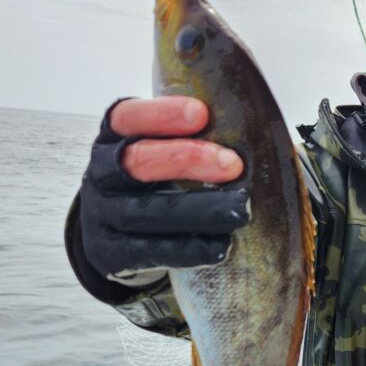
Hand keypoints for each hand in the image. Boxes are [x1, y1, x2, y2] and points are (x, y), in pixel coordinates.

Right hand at [79, 96, 249, 280]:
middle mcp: (101, 173)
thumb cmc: (154, 181)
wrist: (115, 233)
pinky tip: (220, 244)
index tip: (201, 114)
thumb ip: (195, 138)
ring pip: (143, 212)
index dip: (161, 115)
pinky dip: (187, 248)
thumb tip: (263, 133)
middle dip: (185, 159)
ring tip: (239, 208)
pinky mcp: (110, 252)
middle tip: (232, 164)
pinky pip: (149, 250)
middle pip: (136, 162)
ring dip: (196, 209)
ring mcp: (103, 214)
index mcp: (113, 137)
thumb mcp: (164, 150)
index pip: (128, 117)